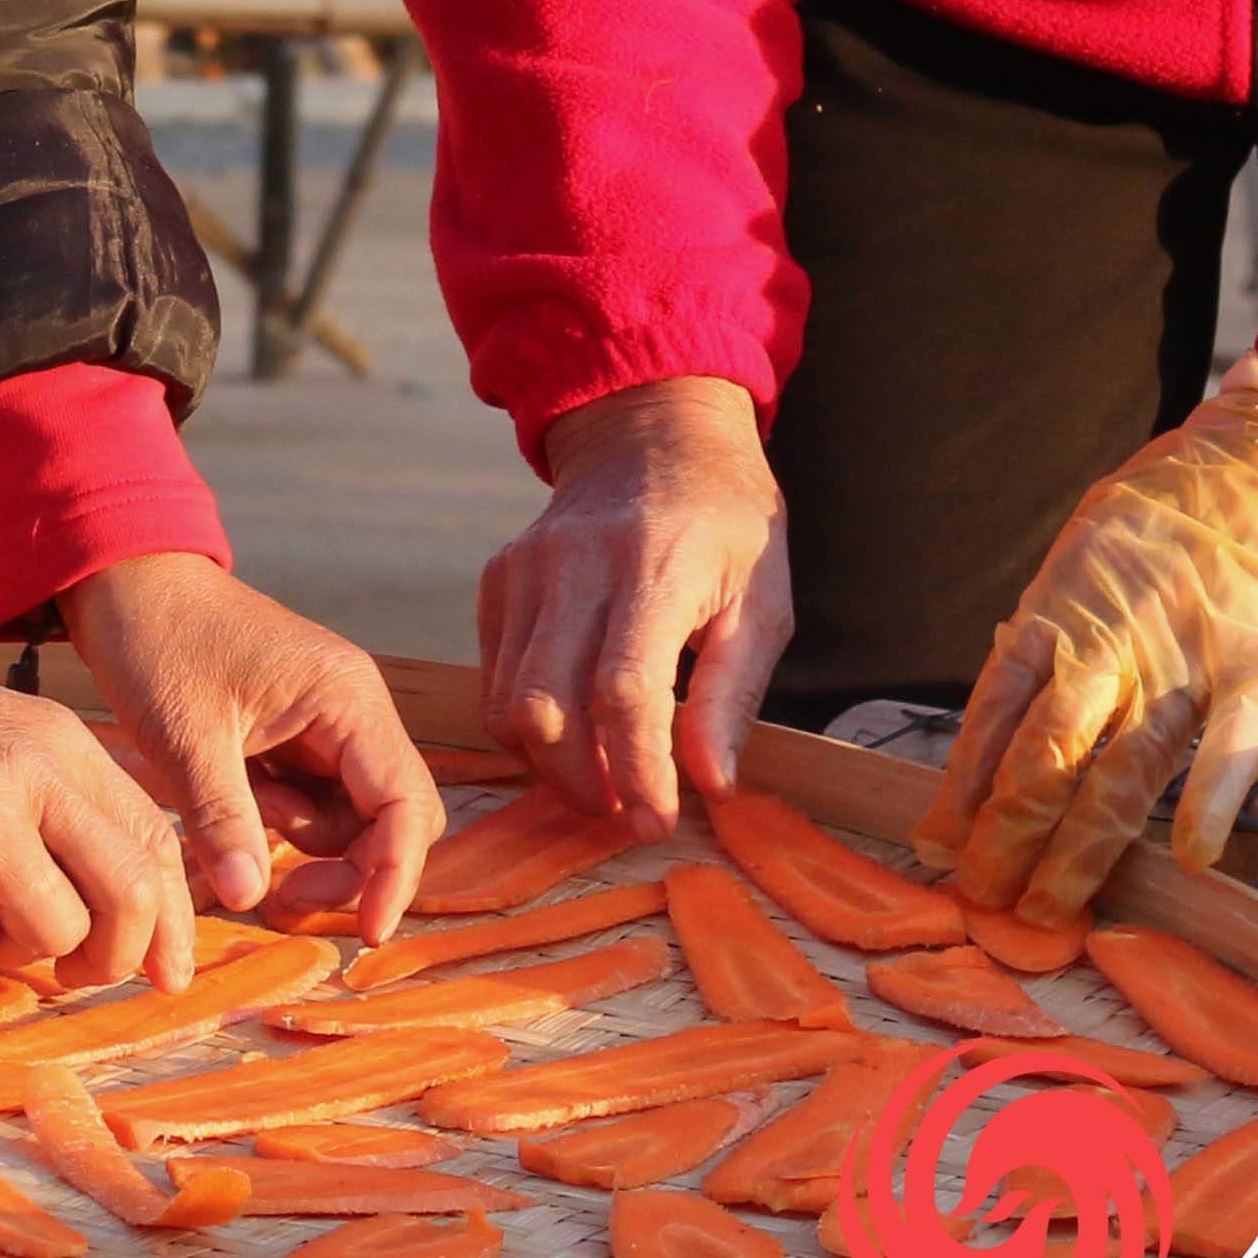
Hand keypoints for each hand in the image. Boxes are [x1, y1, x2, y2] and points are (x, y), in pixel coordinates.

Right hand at [0, 590, 198, 989]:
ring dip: (13, 951)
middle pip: (130, 897)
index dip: (172, 924)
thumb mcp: (2, 744)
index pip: (158, 844)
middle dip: (112, 960)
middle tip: (70, 974)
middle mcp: (34, 771)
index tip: (163, 975)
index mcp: (64, 745)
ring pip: (52, 934)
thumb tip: (123, 924)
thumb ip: (63, 814)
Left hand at [57, 554, 447, 936]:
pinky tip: (227, 815)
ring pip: (350, 818)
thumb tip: (252, 899)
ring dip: (305, 850)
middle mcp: (352, 710)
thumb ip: (223, 818)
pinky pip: (311, 802)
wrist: (120, 580)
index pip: (406, 803)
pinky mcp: (295, 735)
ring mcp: (326, 723)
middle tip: (280, 898)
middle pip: (391, 818)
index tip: (370, 931)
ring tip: (231, 834)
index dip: (396, 874)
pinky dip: (278, 827)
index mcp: (346, 698)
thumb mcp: (184, 735)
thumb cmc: (155, 639)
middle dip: (349, 870)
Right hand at [475, 376, 794, 836]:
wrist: (655, 436)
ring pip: (506, 701)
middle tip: (625, 813)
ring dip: (548, 764)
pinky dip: (523, 723)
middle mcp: (578, 564)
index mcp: (658, 566)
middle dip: (583, 784)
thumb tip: (709, 783)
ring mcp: (527, 568)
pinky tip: (571, 731)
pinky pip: (493, 675)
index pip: (625, 691)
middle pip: (547, 705)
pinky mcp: (499, 578)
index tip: (656, 821)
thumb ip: (731, 695)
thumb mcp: (765, 603)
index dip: (637, 771)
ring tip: (599, 783)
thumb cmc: (728, 526)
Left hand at [916, 359, 1257, 922]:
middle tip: (982, 900)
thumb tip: (1014, 688)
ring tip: (1049, 912)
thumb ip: (1062, 626)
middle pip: (1042, 757)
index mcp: (1062, 609)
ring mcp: (1186, 660)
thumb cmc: (1188, 508)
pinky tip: (1187, 861)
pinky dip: (1206, 805)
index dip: (961, 785)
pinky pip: (1228, 749)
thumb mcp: (1097, 548)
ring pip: (1118, 773)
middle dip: (1006, 837)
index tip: (935, 843)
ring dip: (1079, 852)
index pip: (993, 711)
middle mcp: (1111, 643)